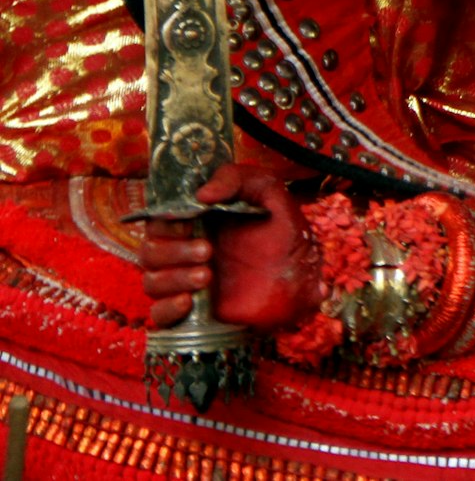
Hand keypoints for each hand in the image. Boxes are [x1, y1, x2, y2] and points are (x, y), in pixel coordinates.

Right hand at [138, 164, 323, 332]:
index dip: (166, 221)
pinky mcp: (192, 314)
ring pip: (152, 282)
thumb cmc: (283, 233)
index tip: (189, 222)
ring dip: (174, 278)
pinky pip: (159, 315)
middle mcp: (184, 253)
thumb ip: (236, 179)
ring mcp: (186, 284)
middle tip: (208, 250)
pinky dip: (168, 308)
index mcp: (195, 223)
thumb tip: (202, 193)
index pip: (158, 220)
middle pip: (150, 251)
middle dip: (173, 251)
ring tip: (207, 275)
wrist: (303, 279)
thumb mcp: (268, 193)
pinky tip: (190, 301)